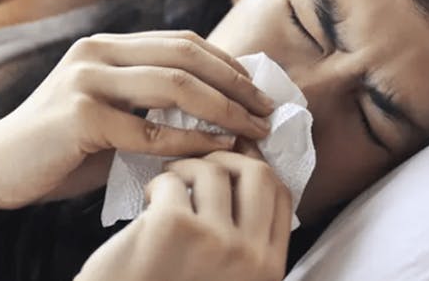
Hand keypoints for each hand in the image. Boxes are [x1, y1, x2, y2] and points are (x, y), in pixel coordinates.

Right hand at [0, 30, 273, 208]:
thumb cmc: (59, 147)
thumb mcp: (110, 116)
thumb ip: (151, 107)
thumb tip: (217, 115)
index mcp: (105, 46)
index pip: (181, 42)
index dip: (227, 63)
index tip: (258, 91)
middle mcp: (96, 53)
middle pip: (185, 55)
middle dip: (236, 83)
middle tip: (268, 110)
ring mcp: (86, 81)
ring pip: (174, 85)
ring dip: (224, 108)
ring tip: (255, 130)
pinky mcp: (79, 116)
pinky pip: (150, 130)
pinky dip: (192, 140)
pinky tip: (218, 149)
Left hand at [76, 147, 292, 280]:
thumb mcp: (226, 275)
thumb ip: (245, 240)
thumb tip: (249, 168)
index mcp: (268, 269)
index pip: (281, 195)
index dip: (254, 169)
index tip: (230, 166)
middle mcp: (250, 255)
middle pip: (258, 173)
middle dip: (226, 160)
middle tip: (197, 170)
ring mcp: (215, 240)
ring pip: (212, 169)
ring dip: (184, 170)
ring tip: (165, 191)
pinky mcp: (173, 226)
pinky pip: (172, 180)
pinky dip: (156, 186)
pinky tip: (147, 206)